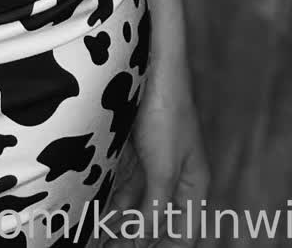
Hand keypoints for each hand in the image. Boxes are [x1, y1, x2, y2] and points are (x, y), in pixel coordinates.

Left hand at [108, 47, 209, 241]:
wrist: (152, 62)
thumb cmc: (166, 110)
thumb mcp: (164, 166)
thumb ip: (157, 206)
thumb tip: (147, 234)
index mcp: (195, 184)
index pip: (185, 234)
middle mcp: (177, 177)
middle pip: (160, 223)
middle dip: (138, 239)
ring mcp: (155, 163)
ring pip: (139, 206)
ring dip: (121, 223)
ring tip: (99, 239)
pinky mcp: (135, 150)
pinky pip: (124, 186)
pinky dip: (113, 202)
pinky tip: (97, 213)